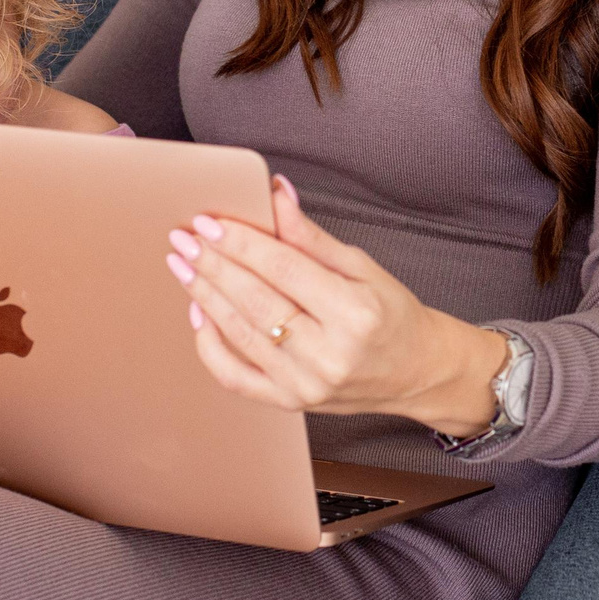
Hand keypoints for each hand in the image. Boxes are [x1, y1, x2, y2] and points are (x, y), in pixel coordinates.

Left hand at [166, 177, 508, 438]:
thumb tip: (274, 196)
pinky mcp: (290, 403)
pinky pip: (235, 377)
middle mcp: (330, 354)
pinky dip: (210, 346)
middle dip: (213, 265)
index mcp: (355, 313)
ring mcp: (306, 384)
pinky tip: (200, 314)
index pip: (283, 269)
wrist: (415, 371)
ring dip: (204, 296)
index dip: (242, 242)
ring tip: (184, 267)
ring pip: (239, 334)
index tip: (210, 222)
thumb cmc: (392, 316)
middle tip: (184, 239)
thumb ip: (311, 236)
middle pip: (255, 300)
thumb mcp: (362, 266)